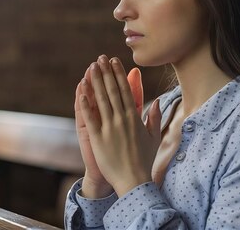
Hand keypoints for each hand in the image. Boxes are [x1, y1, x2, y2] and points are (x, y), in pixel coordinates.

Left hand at [79, 55, 161, 196]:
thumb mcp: (154, 137)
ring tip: (91, 68)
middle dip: (106, 72)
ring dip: (96, 82)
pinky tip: (81, 91)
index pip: (126, 90)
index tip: (115, 61)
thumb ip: (154, 117)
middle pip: (112, 90)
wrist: (134, 181)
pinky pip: (90, 118)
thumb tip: (158, 101)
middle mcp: (122, 119)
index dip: (119, 74)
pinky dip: (86, 104)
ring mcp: (109, 128)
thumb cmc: (144, 160)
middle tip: (100, 58)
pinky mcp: (98, 138)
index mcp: (135, 118)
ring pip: (101, 100)